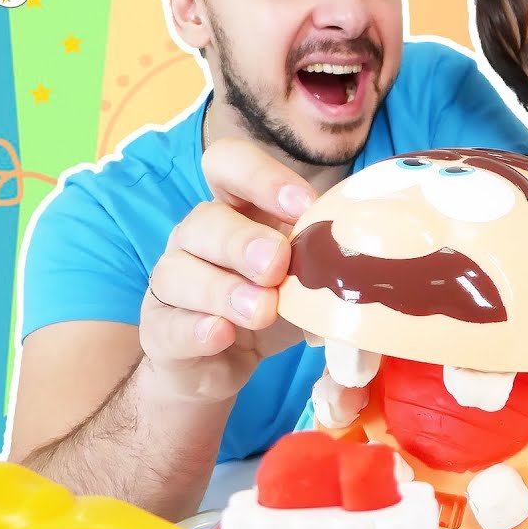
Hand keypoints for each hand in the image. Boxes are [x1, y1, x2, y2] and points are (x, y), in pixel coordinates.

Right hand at [138, 139, 317, 401]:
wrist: (223, 364)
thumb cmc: (270, 306)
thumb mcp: (304, 280)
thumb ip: (324, 263)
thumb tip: (366, 266)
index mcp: (236, 210)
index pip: (228, 164)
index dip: (261, 176)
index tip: (303, 204)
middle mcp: (197, 238)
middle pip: (204, 219)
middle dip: (243, 240)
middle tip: (277, 263)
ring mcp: (172, 283)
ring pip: (179, 272)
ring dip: (223, 289)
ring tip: (262, 310)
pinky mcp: (161, 330)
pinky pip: (170, 324)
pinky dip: (197, 329)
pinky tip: (221, 333)